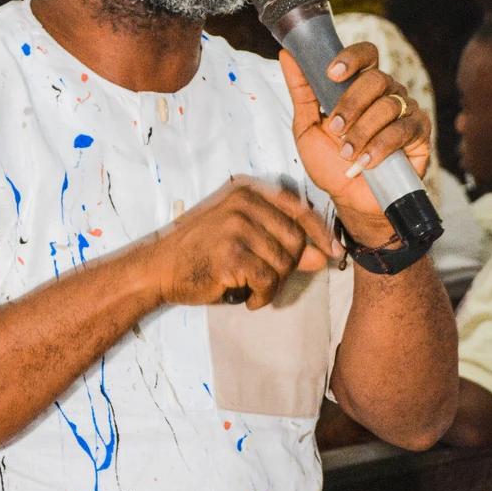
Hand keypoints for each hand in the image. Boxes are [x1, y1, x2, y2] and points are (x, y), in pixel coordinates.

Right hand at [148, 176, 342, 311]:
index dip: (320, 233)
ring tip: (250, 288)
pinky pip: (268, 282)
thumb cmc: (199, 252)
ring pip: (283, 263)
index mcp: (247, 193)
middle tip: (265, 280)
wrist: (158, 268)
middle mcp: (243, 205)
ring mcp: (235, 228)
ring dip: (272, 285)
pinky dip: (261, 297)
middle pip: (294, 241)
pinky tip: (245, 298)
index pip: (298, 209)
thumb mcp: (241, 238)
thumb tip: (322, 256)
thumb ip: (281, 242)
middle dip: (287, 267)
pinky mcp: (230, 255)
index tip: (333, 252)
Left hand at [280, 43, 431, 245]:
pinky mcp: (418, 133)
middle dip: (351, 103)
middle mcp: (386, 93)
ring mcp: (404, 111)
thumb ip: (301, 91)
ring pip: (388, 105)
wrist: (350, 200)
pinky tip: (365, 163)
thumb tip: (287, 55)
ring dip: (362, 131)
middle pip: (376, 79)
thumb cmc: (330, 163)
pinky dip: (380, 147)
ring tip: (347, 154)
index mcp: (360, 86)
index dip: (352, 58)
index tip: (332, 73)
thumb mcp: (307, 127)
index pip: (365, 54)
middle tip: (335, 129)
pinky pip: (403, 130)